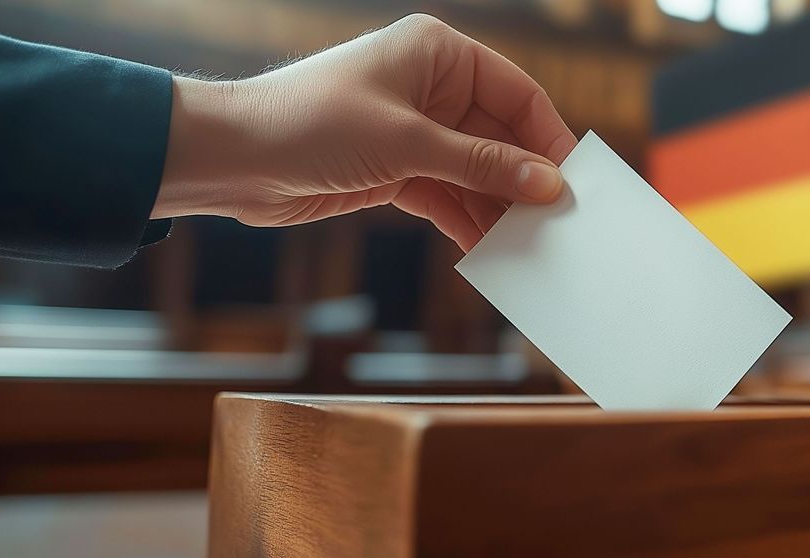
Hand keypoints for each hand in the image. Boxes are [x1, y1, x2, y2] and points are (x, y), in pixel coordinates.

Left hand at [152, 14, 577, 250]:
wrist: (236, 160)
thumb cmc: (313, 125)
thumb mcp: (407, 144)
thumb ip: (480, 164)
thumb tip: (546, 182)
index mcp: (438, 55)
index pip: (517, 93)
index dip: (547, 139)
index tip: (573, 183)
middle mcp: (432, 88)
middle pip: (500, 137)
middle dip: (524, 181)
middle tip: (559, 225)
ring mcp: (415, 132)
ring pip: (476, 173)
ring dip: (499, 209)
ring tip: (531, 247)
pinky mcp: (397, 171)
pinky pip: (448, 196)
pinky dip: (467, 221)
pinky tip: (491, 251)